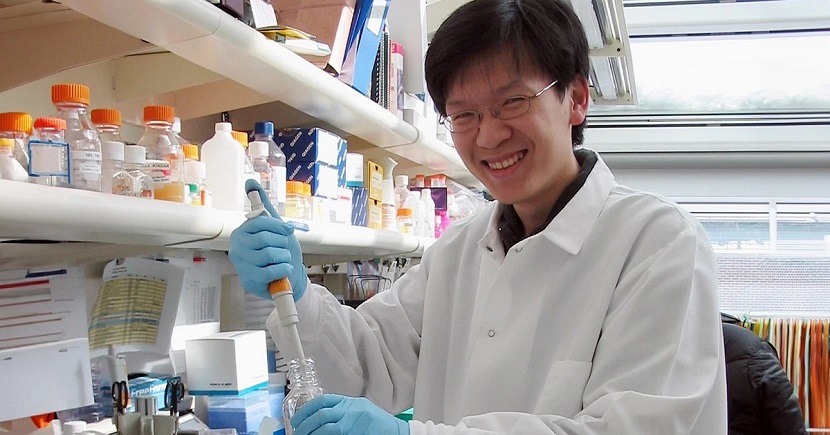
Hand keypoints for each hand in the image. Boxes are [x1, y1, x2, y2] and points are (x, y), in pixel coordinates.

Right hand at [228, 179, 306, 300]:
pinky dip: (283, 270)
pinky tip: (283, 271)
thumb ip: (264, 206)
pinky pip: (270, 272)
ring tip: (282, 261)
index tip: (287, 230)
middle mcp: (237, 248)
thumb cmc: (282, 252)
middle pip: (266, 239)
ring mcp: (242, 265)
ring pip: (270, 255)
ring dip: (284, 258)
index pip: (260, 222)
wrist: (291, 277)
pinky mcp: (249, 281)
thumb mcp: (276, 226)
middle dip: (282, 244)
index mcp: (242, 232)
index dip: (278, 226)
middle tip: (283, 250)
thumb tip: (251, 182)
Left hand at [291, 394, 408, 434]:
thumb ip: (341, 412)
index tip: (295, 420)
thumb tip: (315, 421)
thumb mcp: (358, 411)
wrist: (398, 432)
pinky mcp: (361, 434)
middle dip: (306, 426)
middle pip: (322, 416)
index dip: (305, 410)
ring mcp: (357, 423)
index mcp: (350, 403)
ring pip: (329, 430)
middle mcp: (353, 410)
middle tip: (297, 434)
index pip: (322, 401)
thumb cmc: (377, 424)